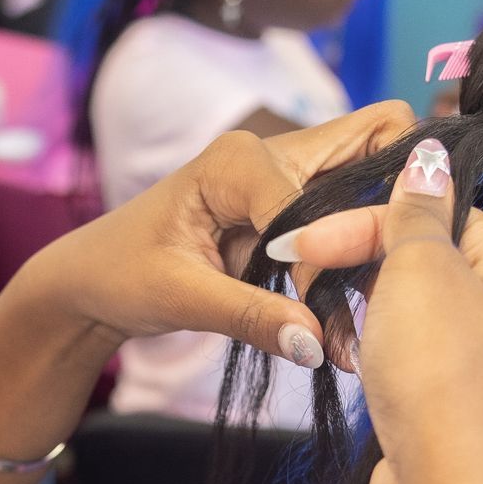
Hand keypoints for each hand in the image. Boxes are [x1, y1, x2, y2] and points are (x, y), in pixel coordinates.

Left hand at [15, 103, 417, 368]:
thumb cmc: (119, 275)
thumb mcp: (180, 299)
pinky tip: (355, 298)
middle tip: (389, 273)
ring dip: (377, 231)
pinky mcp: (293, 203)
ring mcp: (286, 174)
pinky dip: (361, 248)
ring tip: (376, 296)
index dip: (323, 263)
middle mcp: (270, 153)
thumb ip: (251, 318)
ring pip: (370, 174)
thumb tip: (316, 344)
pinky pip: (349, 210)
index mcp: (236, 161)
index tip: (322, 321)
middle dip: (390, 201)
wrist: (92, 279)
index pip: (315, 205)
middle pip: (375, 139)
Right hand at [284, 137, 482, 483]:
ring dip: (360, 305)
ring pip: (407, 303)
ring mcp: (482, 355)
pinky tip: (352, 358)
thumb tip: (431, 156)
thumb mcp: (423, 268)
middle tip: (299, 272)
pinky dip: (374, 346)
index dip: (363, 218)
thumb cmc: (442, 376)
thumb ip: (419, 209)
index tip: (304, 239)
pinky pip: (407, 350)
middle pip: (420, 253)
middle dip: (355, 259)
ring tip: (326, 321)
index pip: (434, 209)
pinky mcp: (453, 398)